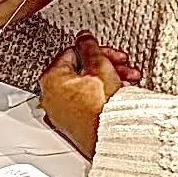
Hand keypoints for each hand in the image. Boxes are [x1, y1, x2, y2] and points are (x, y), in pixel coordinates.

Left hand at [38, 32, 140, 157]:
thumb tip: (84, 38)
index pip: (72, 54)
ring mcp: (59, 113)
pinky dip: (100, 97)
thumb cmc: (103, 108)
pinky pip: (84, 104)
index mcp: (50, 79)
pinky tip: (118, 96)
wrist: (113, 138)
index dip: (95, 51)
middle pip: (79, 71)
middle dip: (105, 66)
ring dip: (107, 81)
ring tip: (127, 83)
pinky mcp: (71, 126)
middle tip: (123, 67)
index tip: (110, 53)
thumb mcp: (100, 67)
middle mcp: (49, 97)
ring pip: (84, 88)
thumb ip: (91, 48)